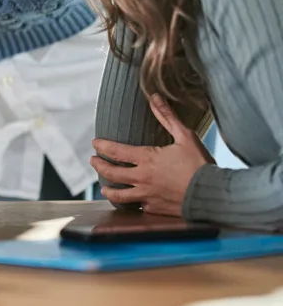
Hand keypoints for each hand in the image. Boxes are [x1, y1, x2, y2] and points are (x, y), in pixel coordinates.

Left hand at [90, 95, 213, 216]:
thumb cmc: (200, 164)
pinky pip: (136, 207)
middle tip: (93, 161)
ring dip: (108, 189)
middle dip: (99, 165)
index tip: (95, 143)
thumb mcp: (185, 136)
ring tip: (103, 187)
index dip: (102, 146)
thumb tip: (154, 96)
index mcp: (147, 159)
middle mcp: (142, 178)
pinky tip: (128, 203)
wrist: (213, 195)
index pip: (116, 151)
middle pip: (112, 173)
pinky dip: (129, 204)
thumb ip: (167, 116)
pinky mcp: (155, 209)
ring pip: (119, 195)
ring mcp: (147, 195)